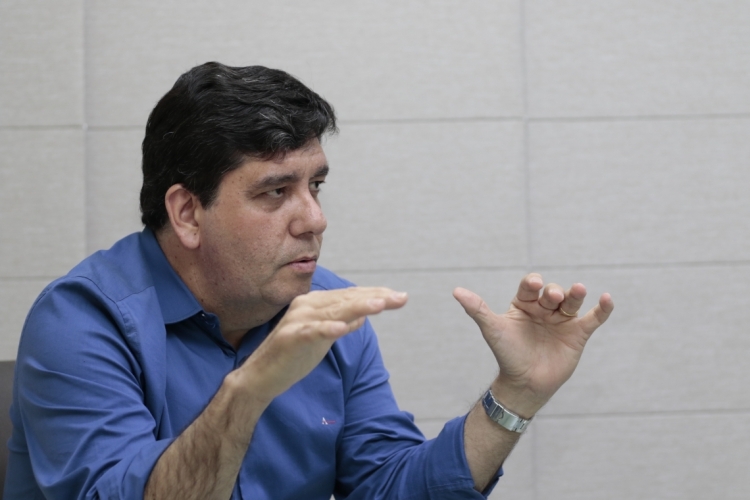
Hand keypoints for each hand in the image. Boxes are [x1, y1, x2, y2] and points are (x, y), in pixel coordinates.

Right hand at [241, 287, 407, 401]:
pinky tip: (344, 327)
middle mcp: (307, 306)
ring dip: (359, 306)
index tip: (400, 296)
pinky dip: (328, 327)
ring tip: (381, 304)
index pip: (352, 295)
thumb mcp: (323, 339)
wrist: (261, 378)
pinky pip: (313, 331)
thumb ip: (340, 324)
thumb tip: (362, 316)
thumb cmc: (292, 357)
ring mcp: (298, 320)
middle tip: (402, 297)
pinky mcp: (290, 337)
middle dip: (377, 297)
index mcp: (316, 304)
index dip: (377, 294)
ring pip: (334, 310)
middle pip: (348, 299)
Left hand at [453, 274, 612, 416]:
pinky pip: (593, 318)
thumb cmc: (506, 354)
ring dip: (575, 294)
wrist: (523, 384)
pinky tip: (607, 299)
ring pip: (571, 301)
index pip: (529, 287)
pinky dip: (602, 309)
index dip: (532, 284)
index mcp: (524, 305)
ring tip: (578, 290)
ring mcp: (562, 321)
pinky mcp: (578, 334)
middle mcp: (544, 310)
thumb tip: (456, 291)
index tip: (533, 285)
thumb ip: (477, 310)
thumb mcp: (492, 330)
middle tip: (552, 297)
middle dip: (553, 292)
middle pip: (552, 293)